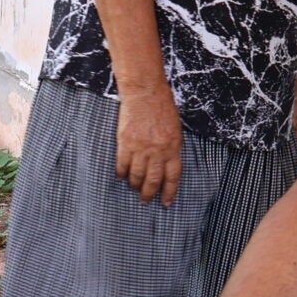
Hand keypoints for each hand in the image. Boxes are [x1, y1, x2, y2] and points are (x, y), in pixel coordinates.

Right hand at [115, 87, 183, 205]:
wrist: (145, 93)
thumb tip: (166, 166)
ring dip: (135, 185)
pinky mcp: (125, 142)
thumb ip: (172, 149)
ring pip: (137, 175)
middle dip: (149, 193)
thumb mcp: (175, 130)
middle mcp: (157, 151)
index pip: (172, 177)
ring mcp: (140, 148)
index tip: (165, 202)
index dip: (169, 192)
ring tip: (133, 188)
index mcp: (173, 148)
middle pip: (153, 180)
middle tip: (145, 201)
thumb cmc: (162, 108)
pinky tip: (122, 176)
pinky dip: (122, 173)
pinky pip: (122, 164)